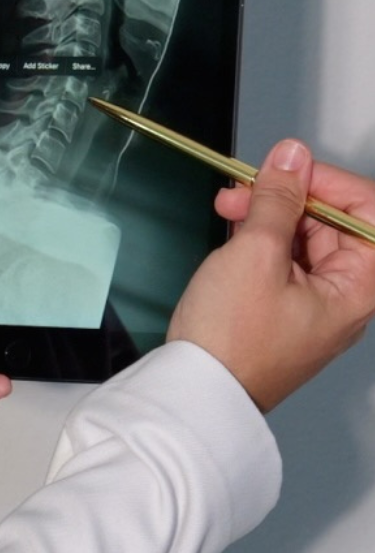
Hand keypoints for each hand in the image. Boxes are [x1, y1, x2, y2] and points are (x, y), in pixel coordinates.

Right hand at [168, 138, 374, 410]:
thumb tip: (292, 159)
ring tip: (229, 209)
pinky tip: (232, 234)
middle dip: (290, 198)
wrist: (195, 394)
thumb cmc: (231, 343)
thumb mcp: (255, 254)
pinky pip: (281, 261)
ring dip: (269, 216)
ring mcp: (312, 305)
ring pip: (303, 239)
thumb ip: (279, 200)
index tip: (289, 170)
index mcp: (357, 289)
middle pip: (333, 224)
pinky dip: (258, 241)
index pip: (368, 214)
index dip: (330, 184)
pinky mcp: (281, 310)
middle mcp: (343, 298)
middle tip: (246, 189)